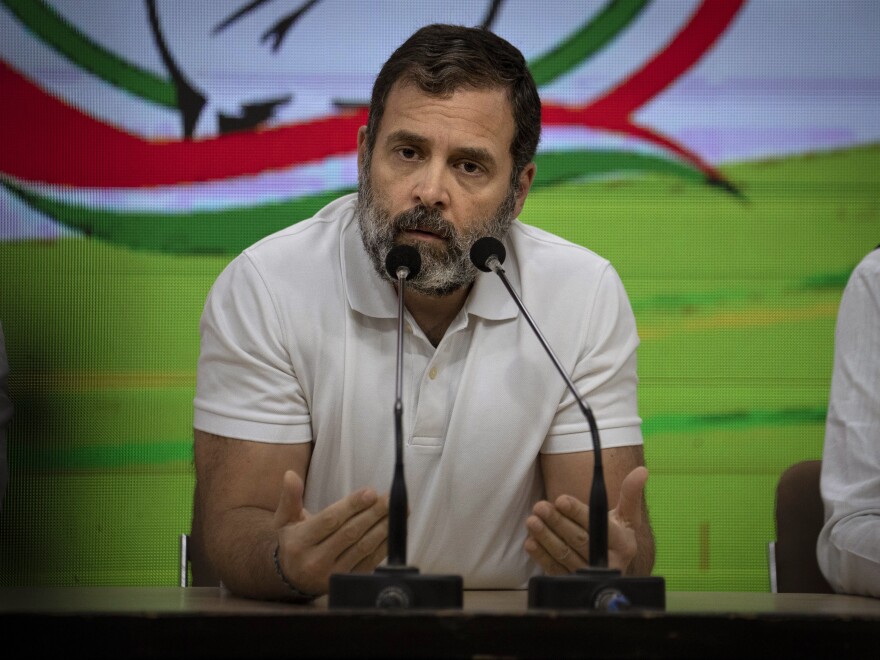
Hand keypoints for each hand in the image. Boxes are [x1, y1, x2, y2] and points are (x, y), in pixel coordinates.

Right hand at [272, 470, 389, 594]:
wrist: (293, 578)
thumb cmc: (293, 542)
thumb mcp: (285, 519)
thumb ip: (290, 497)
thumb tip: (290, 474)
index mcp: (298, 543)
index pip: (329, 520)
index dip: (352, 506)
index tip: (371, 492)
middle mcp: (314, 562)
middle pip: (350, 533)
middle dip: (373, 514)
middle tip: (390, 499)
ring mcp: (332, 575)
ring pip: (363, 548)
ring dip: (383, 528)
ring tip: (398, 511)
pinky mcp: (347, 582)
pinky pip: (370, 562)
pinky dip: (384, 545)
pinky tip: (394, 531)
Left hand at [524, 466, 647, 574]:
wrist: (613, 565)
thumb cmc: (618, 535)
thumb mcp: (627, 516)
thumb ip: (630, 493)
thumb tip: (642, 470)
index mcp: (623, 543)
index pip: (598, 526)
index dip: (578, 513)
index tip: (561, 499)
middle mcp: (608, 561)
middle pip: (579, 540)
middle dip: (557, 522)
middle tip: (540, 507)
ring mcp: (589, 575)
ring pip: (565, 556)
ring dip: (546, 537)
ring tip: (532, 521)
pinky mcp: (573, 583)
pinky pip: (555, 570)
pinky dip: (541, 556)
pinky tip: (531, 542)